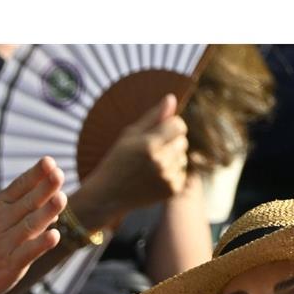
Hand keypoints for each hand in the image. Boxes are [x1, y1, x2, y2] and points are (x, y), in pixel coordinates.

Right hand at [0, 156, 65, 293]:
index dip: (34, 174)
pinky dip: (40, 244)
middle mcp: (0, 224)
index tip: (50, 161)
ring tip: (61, 199)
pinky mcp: (9, 267)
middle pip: (26, 203)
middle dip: (43, 188)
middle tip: (59, 174)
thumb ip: (25, 210)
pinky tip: (54, 236)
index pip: (18, 188)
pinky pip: (27, 253)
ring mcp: (4, 245)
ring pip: (29, 226)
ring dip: (46, 212)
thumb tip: (56, 199)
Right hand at [71, 93, 188, 229]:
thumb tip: (172, 97)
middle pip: (183, 141)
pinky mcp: (172, 190)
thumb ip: (153, 116)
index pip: (179, 125)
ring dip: (172, 158)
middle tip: (152, 151)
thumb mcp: (130, 135)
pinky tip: (155, 177)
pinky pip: (182, 173)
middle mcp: (160, 161)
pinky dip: (172, 173)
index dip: (171, 126)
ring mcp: (167, 177)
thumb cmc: (118, 160)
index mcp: (149, 144)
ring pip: (184, 157)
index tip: (160, 132)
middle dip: (172, 142)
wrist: (109, 195)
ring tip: (152, 165)